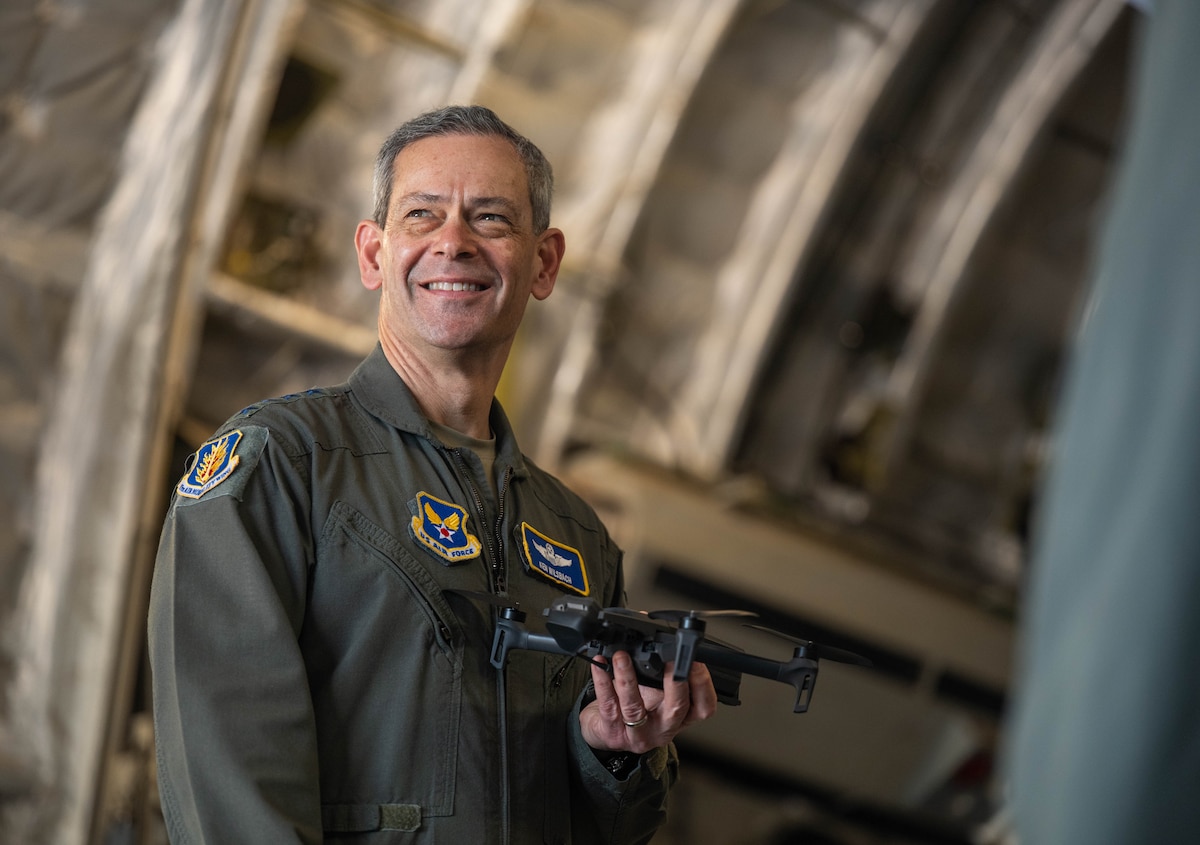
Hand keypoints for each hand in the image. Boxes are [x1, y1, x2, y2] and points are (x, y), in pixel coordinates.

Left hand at [579, 651, 717, 753]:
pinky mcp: (612, 732)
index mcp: (680, 718)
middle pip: (677, 708)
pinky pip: (608, 704)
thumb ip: (666, 676)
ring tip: (622, 657)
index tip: (695, 659)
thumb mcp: (658, 695)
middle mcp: (663, 729)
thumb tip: (667, 642)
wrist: (607, 731)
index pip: (704, 707)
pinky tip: (600, 666)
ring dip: (628, 678)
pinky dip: (603, 682)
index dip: (703, 683)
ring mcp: (638, 733)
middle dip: (674, 682)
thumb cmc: (637, 709)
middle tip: (669, 659)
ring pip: (635, 707)